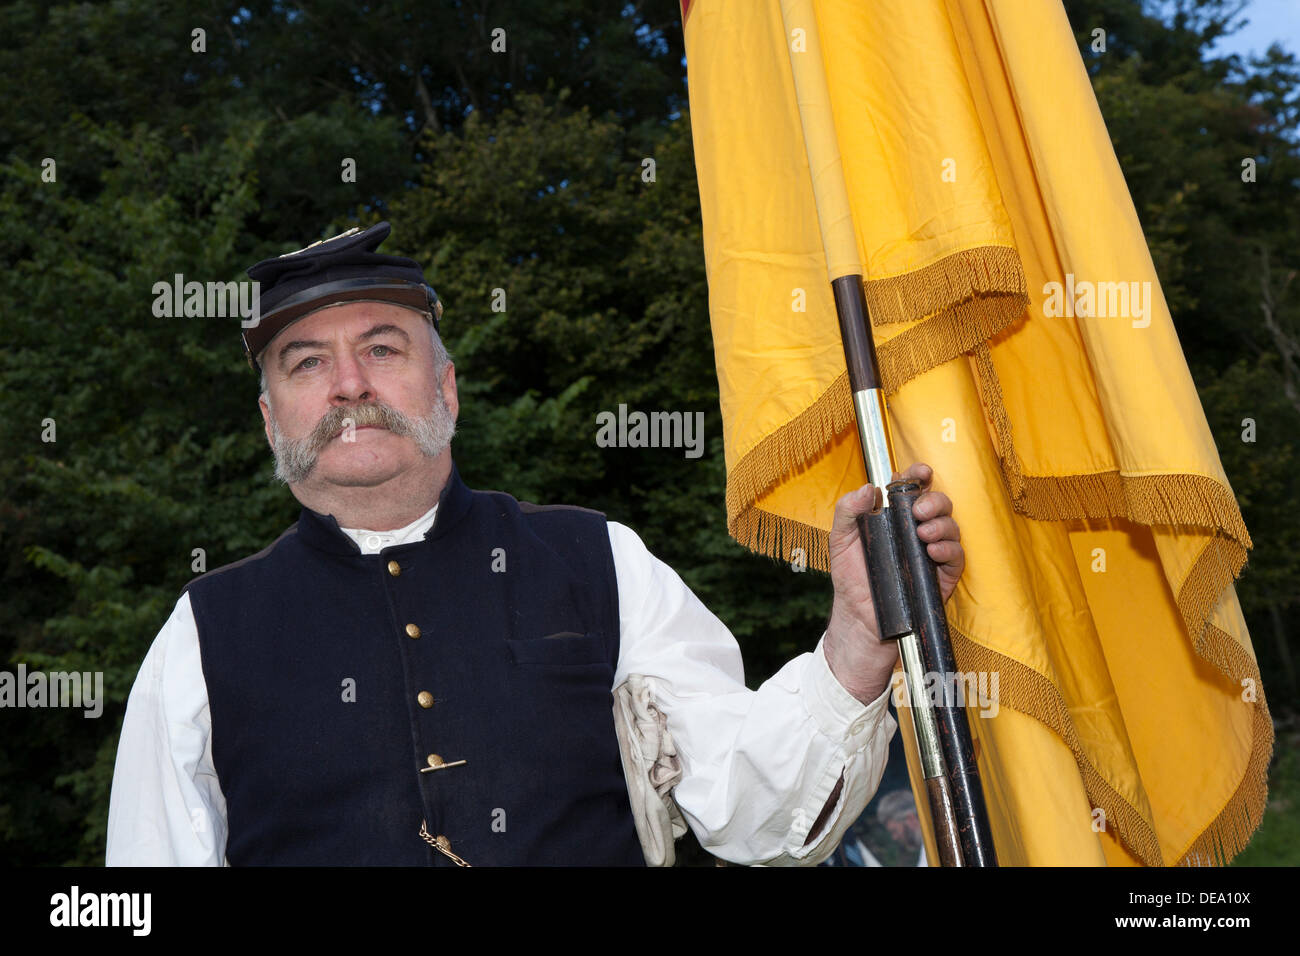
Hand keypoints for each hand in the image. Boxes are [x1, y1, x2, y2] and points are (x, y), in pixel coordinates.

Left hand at [822, 463, 964, 703]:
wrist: (860, 619)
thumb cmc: (851, 580)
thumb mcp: (841, 541)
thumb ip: (847, 511)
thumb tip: (867, 488)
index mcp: (894, 519)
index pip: (912, 489)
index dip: (918, 476)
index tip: (919, 472)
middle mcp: (916, 531)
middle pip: (937, 504)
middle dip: (933, 500)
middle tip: (918, 510)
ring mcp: (931, 552)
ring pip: (951, 526)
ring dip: (941, 523)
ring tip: (923, 532)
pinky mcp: (942, 575)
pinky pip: (956, 555)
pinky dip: (948, 548)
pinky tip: (932, 549)